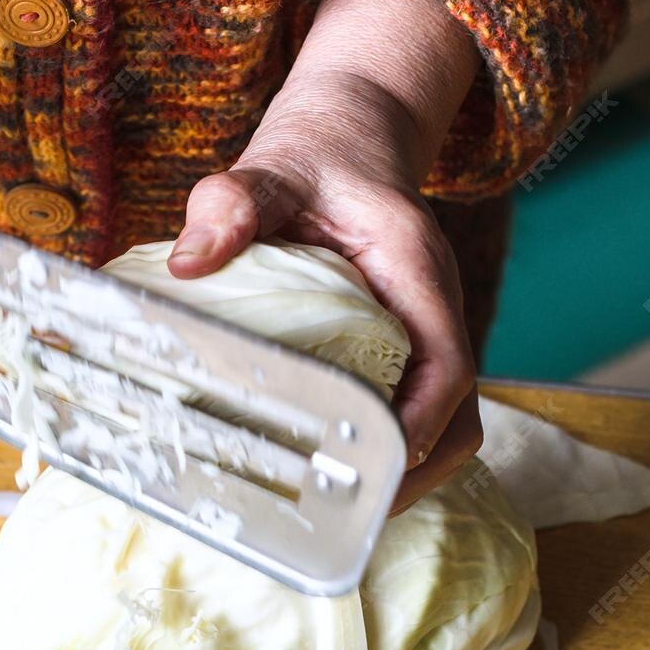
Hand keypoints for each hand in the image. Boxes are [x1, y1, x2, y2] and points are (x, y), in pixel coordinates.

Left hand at [169, 0, 482, 504]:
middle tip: (346, 515)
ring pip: (447, 425)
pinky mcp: (409, 351)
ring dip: (405, 475)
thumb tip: (190, 260)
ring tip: (340, 511)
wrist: (353, 134)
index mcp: (416, 271)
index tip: (373, 466)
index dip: (419, 425)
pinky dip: (390, 455)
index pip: (448, 364)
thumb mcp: (272, 168)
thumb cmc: (316, 156)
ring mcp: (427, 335)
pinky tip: (335, 477)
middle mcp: (435, 310)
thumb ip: (233, 203)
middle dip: (413, 474)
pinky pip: (418, 416)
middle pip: (459, 416)